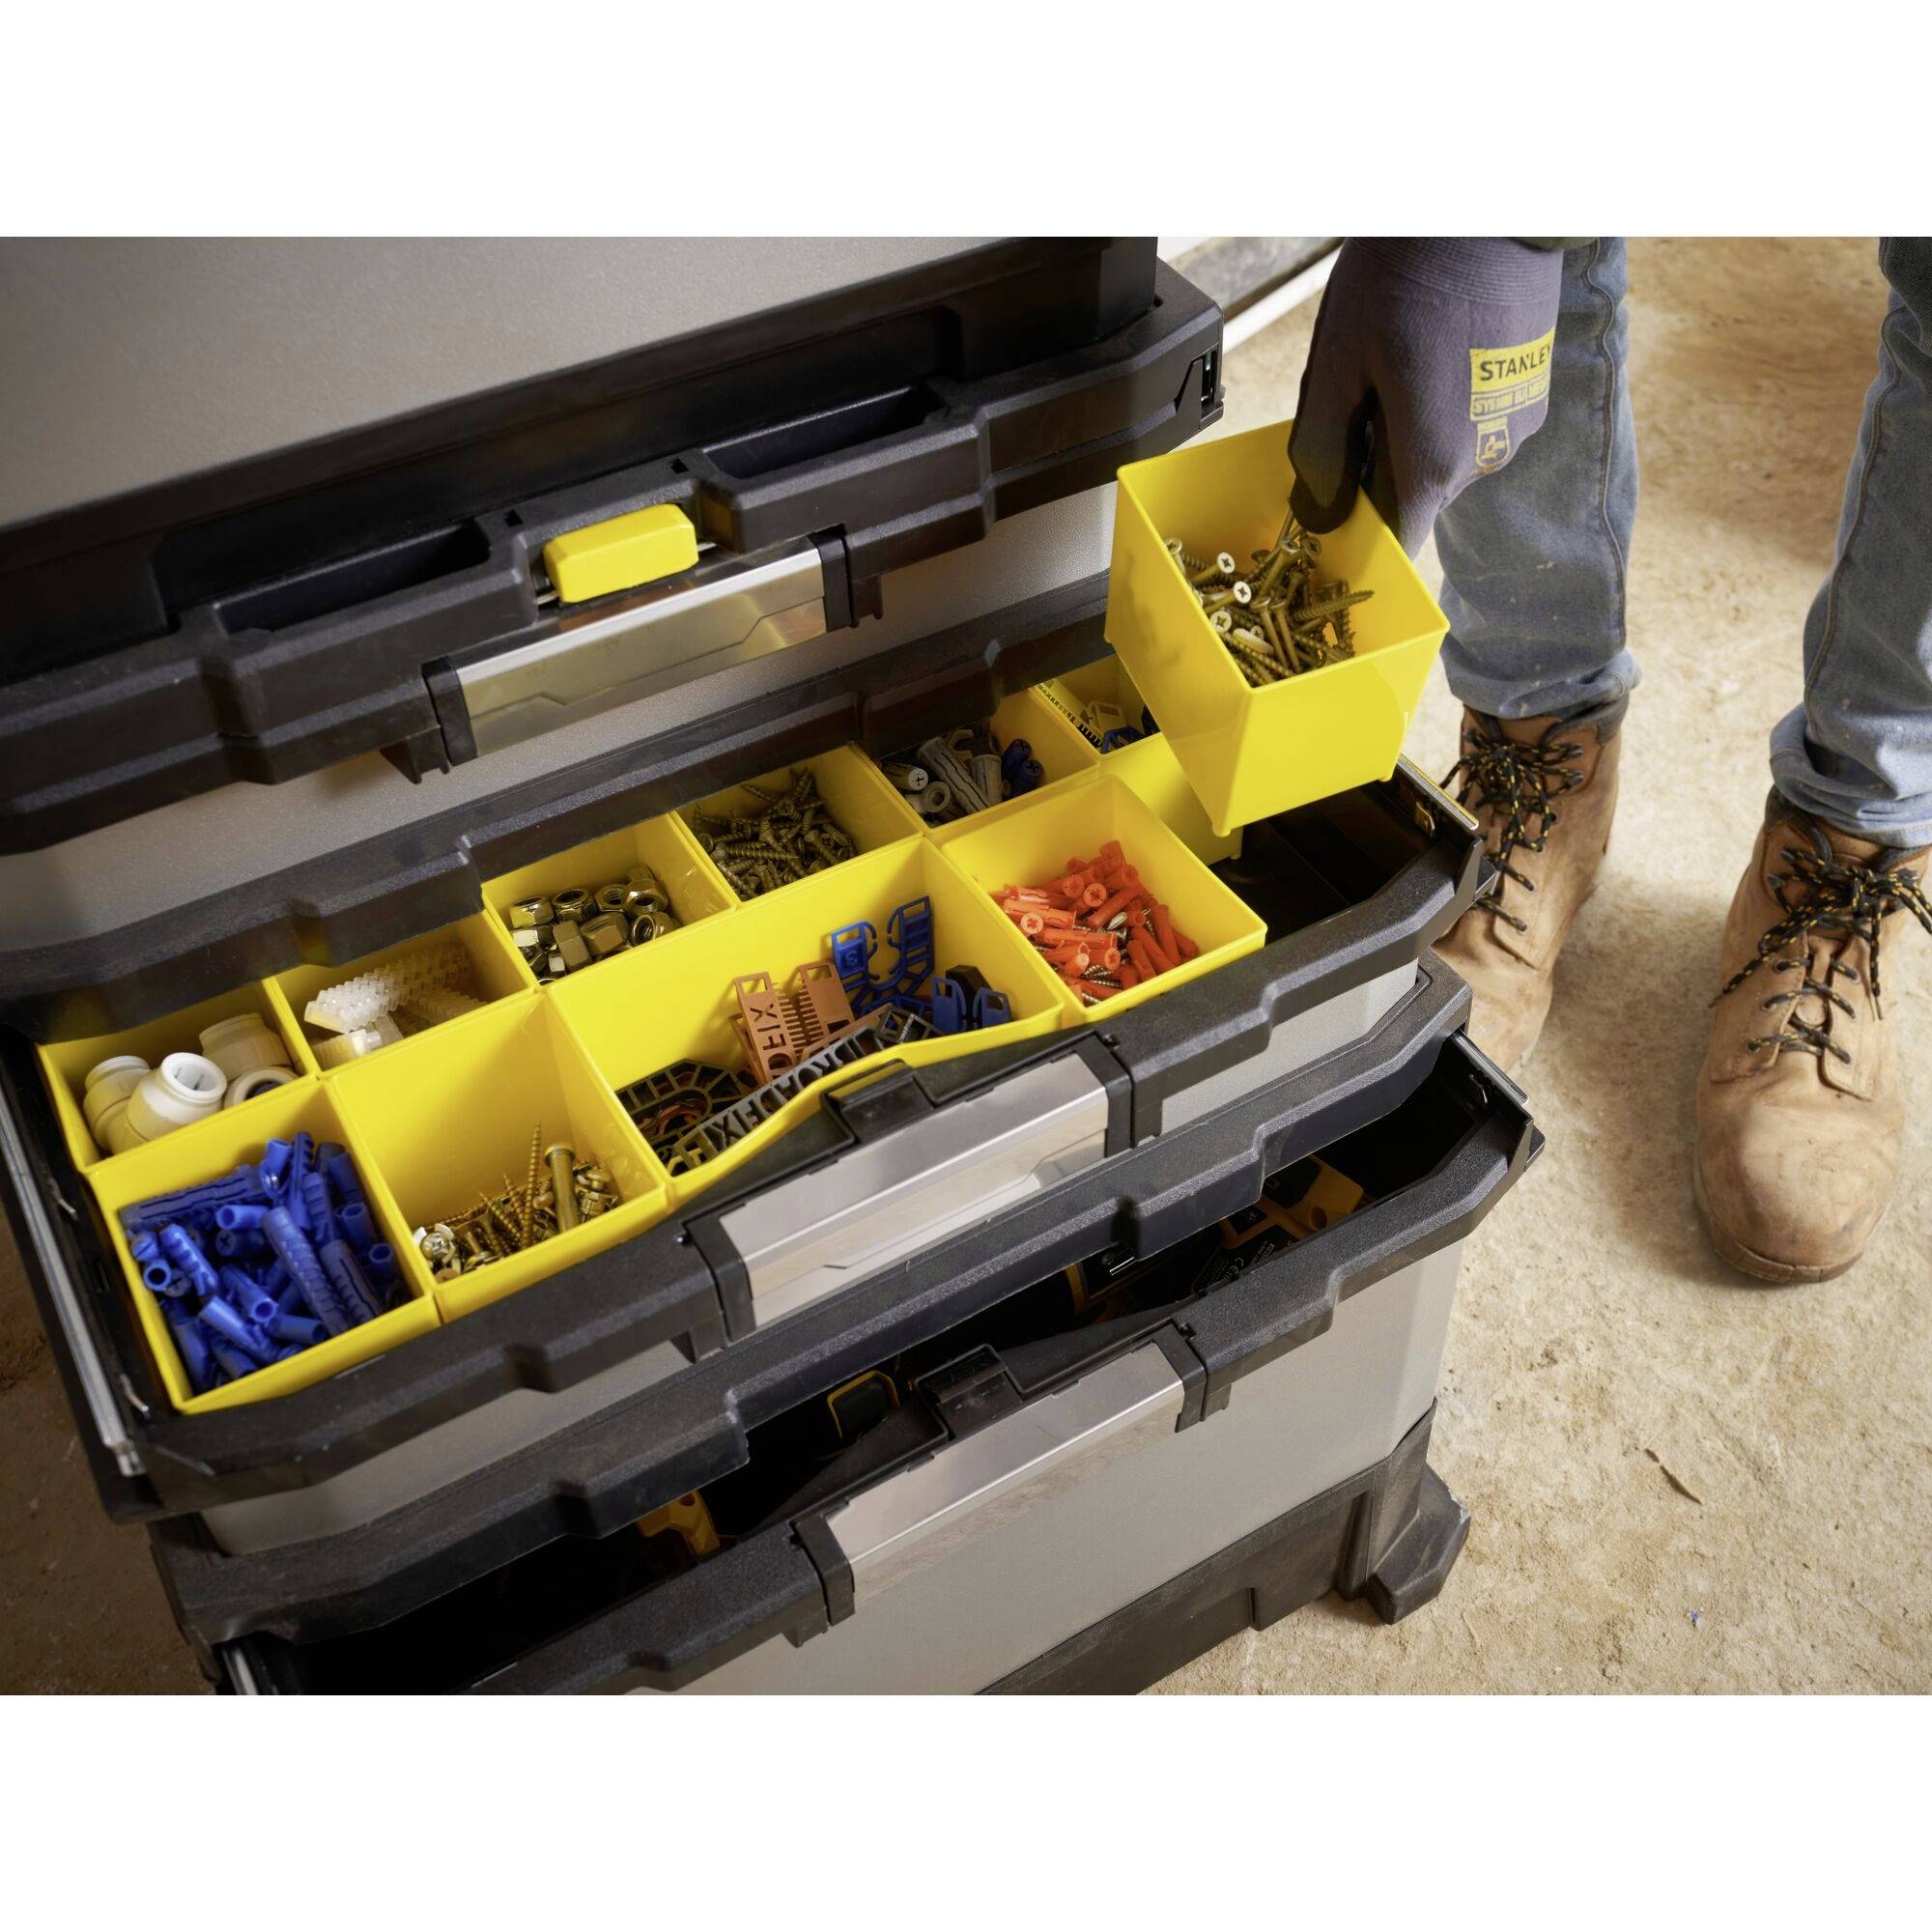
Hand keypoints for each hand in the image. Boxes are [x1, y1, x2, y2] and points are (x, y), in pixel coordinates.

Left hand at [1288, 239, 1566, 555]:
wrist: (1495, 205)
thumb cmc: (1409, 275)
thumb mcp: (1339, 361)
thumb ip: (1322, 447)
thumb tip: (1317, 511)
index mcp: (1434, 462)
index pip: (1398, 537)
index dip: (1362, 528)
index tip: (1336, 501)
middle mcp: (1486, 458)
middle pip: (1418, 492)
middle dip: (1382, 462)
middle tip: (1362, 394)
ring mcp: (1518, 426)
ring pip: (1449, 455)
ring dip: (1417, 429)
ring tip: (1405, 359)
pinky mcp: (1535, 391)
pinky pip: (1479, 421)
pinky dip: (1452, 403)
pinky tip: (1438, 347)